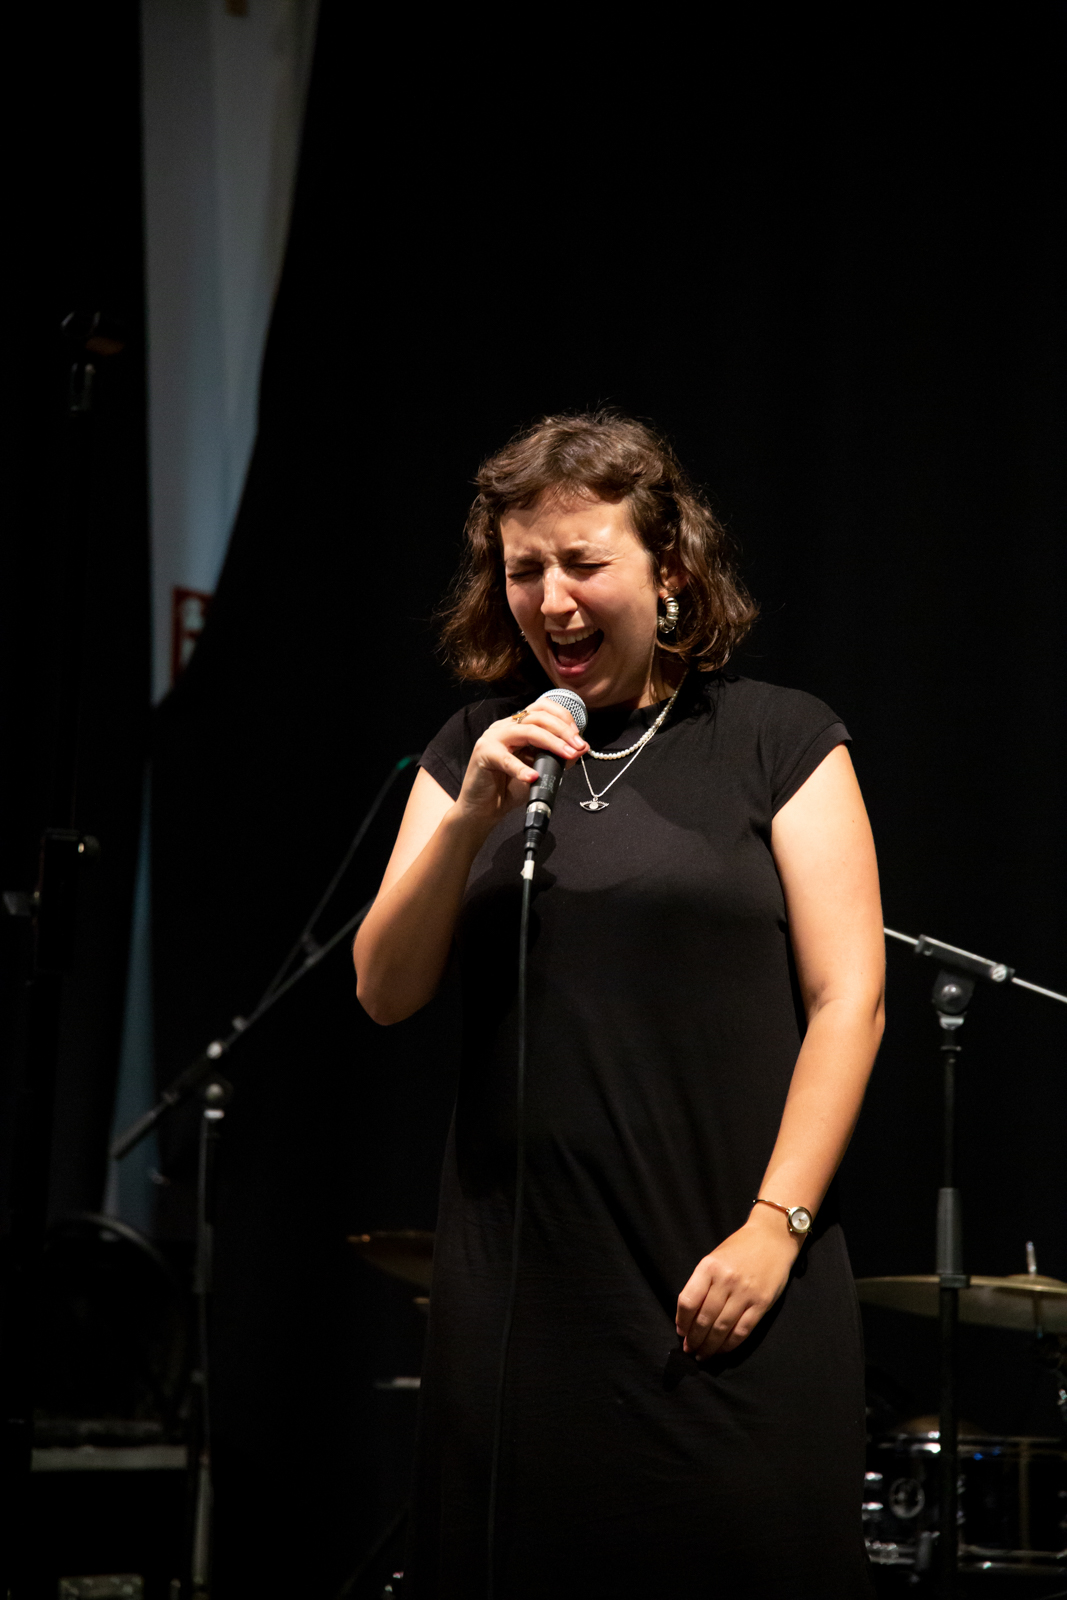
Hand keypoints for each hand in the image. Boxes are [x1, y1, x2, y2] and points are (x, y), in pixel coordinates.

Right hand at [454, 702, 587, 829]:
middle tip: (578, 746)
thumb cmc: (510, 788)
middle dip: (563, 730)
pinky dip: (522, 768)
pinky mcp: (484, 754)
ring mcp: (492, 738)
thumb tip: (582, 747)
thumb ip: (558, 759)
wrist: (484, 809)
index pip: (542, 708)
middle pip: (537, 716)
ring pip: (526, 730)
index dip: (563, 717)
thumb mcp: (541, 771)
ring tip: (567, 755)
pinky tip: (533, 777)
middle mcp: (505, 726)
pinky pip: (506, 759)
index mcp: (518, 725)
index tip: (578, 736)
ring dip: (552, 742)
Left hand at [675, 1205, 802, 1357]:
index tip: (681, 1332)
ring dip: (710, 1346)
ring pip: (722, 1328)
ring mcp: (745, 1293)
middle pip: (704, 1319)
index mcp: (708, 1267)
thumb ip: (702, 1283)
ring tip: (703, 1354)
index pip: (688, 1301)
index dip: (682, 1321)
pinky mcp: (762, 1303)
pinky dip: (730, 1344)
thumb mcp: (714, 1258)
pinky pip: (742, 1330)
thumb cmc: (739, 1248)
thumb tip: (689, 1316)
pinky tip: (722, 1349)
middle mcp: (726, 1280)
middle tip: (690, 1350)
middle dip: (694, 1339)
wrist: (772, 1237)